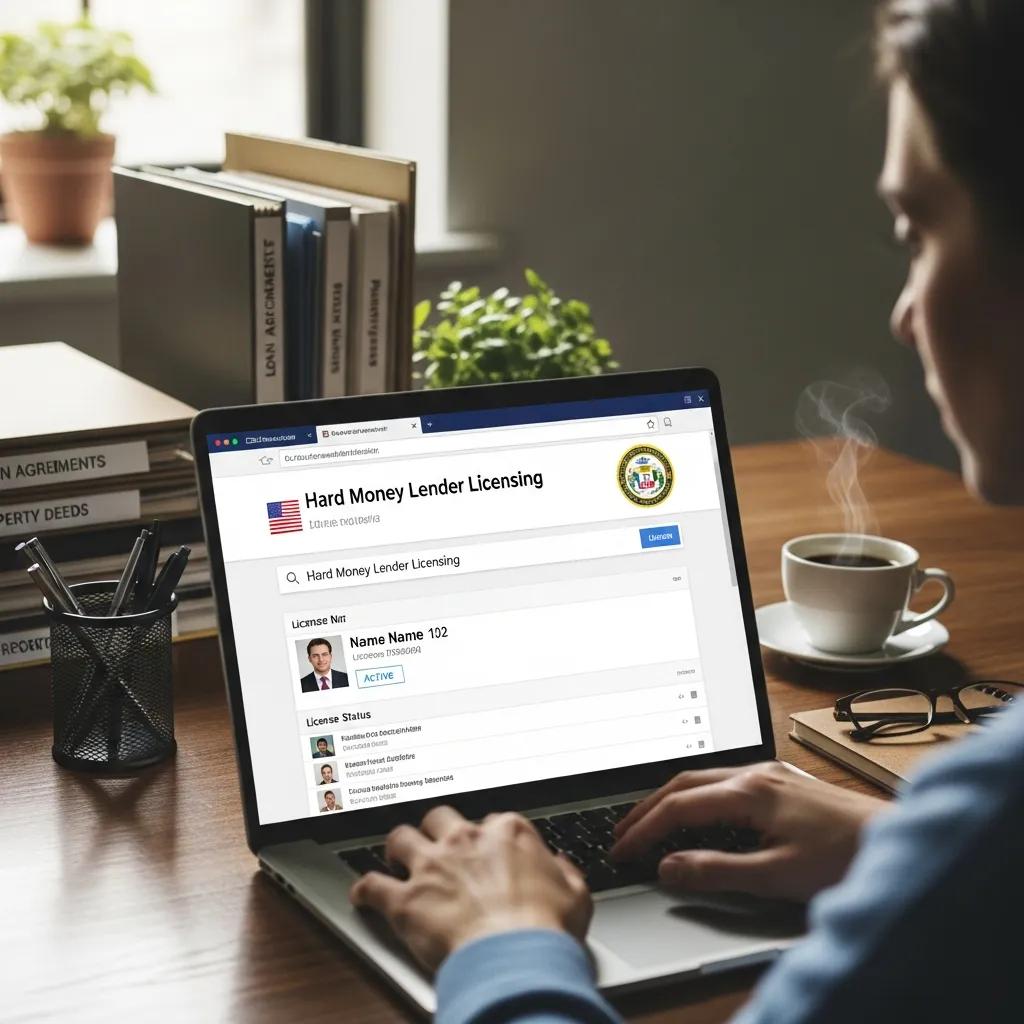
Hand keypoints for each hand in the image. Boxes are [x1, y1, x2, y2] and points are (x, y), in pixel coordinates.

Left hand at [350, 805, 591, 971]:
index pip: (489, 821)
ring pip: (400, 838)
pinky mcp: (406, 900)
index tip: (483, 850)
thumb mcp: (575, 894)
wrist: (517, 960)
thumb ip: (565, 872)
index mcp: (506, 832)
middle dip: (436, 830)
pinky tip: (362, 895)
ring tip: (395, 857)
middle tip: (436, 845)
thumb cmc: (547, 930)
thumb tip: (561, 865)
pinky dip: (365, 891)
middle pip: (439, 818)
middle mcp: (465, 840)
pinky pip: (372, 886)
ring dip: (396, 849)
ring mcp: (432, 866)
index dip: (484, 837)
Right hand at [610, 762, 885, 901]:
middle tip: (621, 832)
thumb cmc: (844, 858)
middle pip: (683, 783)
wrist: (897, 839)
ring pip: (703, 778)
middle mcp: (755, 774)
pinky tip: (699, 813)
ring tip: (649, 823)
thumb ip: (716, 871)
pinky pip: (724, 781)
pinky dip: (697, 796)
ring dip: (670, 799)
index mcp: (748, 791)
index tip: (622, 850)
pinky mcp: (782, 782)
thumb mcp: (775, 875)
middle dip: (647, 807)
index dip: (643, 829)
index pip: (678, 806)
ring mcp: (769, 774)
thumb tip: (669, 867)